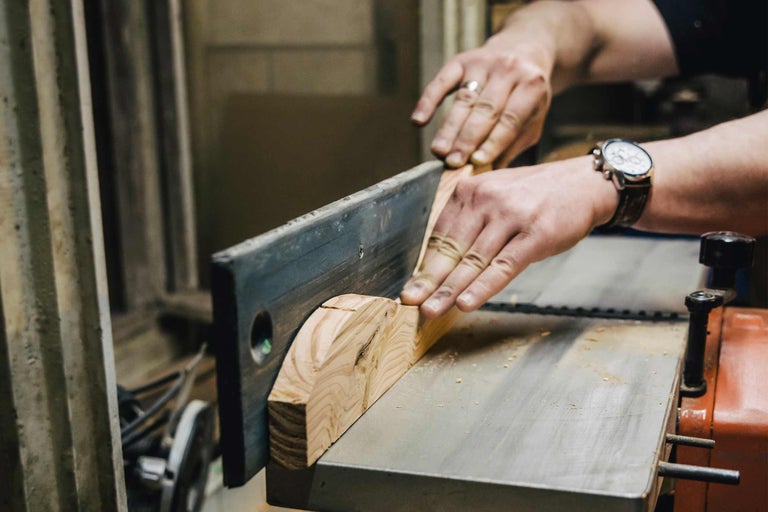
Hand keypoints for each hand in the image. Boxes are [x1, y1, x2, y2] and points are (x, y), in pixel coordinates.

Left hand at [400, 156, 617, 317]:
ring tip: (431, 310)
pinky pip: (503, 267)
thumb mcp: (494, 196)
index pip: (440, 235)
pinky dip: (482, 287)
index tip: (412, 288)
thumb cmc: (535, 196)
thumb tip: (440, 262)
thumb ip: (468, 222)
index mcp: (470, 191)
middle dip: (429, 281)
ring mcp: (511, 216)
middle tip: (410, 302)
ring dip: (449, 290)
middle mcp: (487, 200)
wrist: (583, 184)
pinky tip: (466, 303)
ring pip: (473, 260)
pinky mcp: (535, 234)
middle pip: (451, 249)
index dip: (425, 266)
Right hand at [411, 31, 553, 168]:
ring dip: (449, 128)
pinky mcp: (462, 60)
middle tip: (453, 162)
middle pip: (484, 110)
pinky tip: (418, 120)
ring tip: (439, 151)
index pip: (510, 120)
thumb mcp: (533, 117)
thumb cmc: (526, 95)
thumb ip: (513, 142)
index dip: (492, 142)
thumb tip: (486, 172)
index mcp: (531, 86)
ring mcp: (483, 63)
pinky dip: (428, 101)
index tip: (476, 162)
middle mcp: (508, 70)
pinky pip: (442, 81)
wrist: (524, 49)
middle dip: (467, 138)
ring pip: (463, 100)